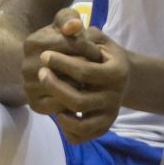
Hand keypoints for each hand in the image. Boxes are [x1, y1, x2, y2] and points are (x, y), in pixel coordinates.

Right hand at [22, 8, 102, 114]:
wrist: (49, 64)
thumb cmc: (62, 38)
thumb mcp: (66, 21)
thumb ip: (70, 18)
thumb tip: (74, 26)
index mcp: (33, 43)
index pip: (71, 44)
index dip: (89, 46)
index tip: (98, 49)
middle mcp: (26, 66)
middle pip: (70, 67)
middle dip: (88, 65)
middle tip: (99, 67)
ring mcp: (28, 86)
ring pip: (68, 87)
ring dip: (84, 84)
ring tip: (92, 78)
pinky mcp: (35, 104)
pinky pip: (61, 105)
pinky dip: (75, 99)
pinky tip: (82, 91)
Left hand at [36, 24, 128, 143]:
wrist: (123, 77)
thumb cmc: (103, 54)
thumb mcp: (97, 37)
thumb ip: (81, 30)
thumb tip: (71, 28)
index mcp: (118, 73)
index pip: (84, 71)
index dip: (60, 62)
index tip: (44, 54)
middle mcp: (116, 97)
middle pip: (78, 100)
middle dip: (54, 86)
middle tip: (40, 73)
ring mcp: (110, 115)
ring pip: (78, 124)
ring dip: (58, 110)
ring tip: (48, 94)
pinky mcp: (103, 127)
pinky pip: (79, 136)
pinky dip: (66, 128)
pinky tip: (59, 111)